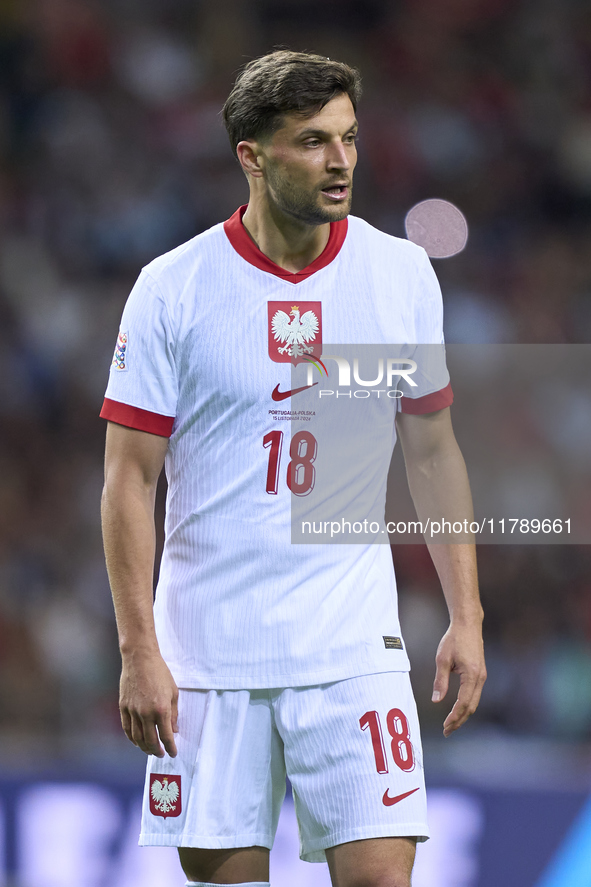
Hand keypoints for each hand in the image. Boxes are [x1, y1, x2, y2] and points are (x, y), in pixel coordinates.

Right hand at [119, 650, 178, 756]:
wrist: (140, 659)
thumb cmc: (159, 673)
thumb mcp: (173, 692)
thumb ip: (174, 714)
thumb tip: (174, 731)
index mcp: (161, 709)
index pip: (166, 736)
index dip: (170, 748)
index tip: (173, 753)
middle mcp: (146, 713)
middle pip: (150, 741)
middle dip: (157, 751)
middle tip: (161, 754)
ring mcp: (133, 711)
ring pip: (137, 738)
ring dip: (144, 748)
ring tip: (150, 750)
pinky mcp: (124, 707)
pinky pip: (127, 728)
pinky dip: (131, 738)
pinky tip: (137, 742)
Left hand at [432, 622, 485, 736]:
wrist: (468, 625)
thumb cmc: (454, 640)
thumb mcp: (442, 659)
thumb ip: (440, 681)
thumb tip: (436, 701)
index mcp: (471, 675)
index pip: (463, 703)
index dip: (454, 717)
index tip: (445, 726)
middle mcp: (480, 678)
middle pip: (471, 707)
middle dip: (459, 720)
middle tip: (447, 731)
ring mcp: (482, 676)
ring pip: (474, 702)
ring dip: (463, 714)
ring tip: (451, 724)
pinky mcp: (481, 674)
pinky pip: (475, 695)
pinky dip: (467, 705)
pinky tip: (458, 709)